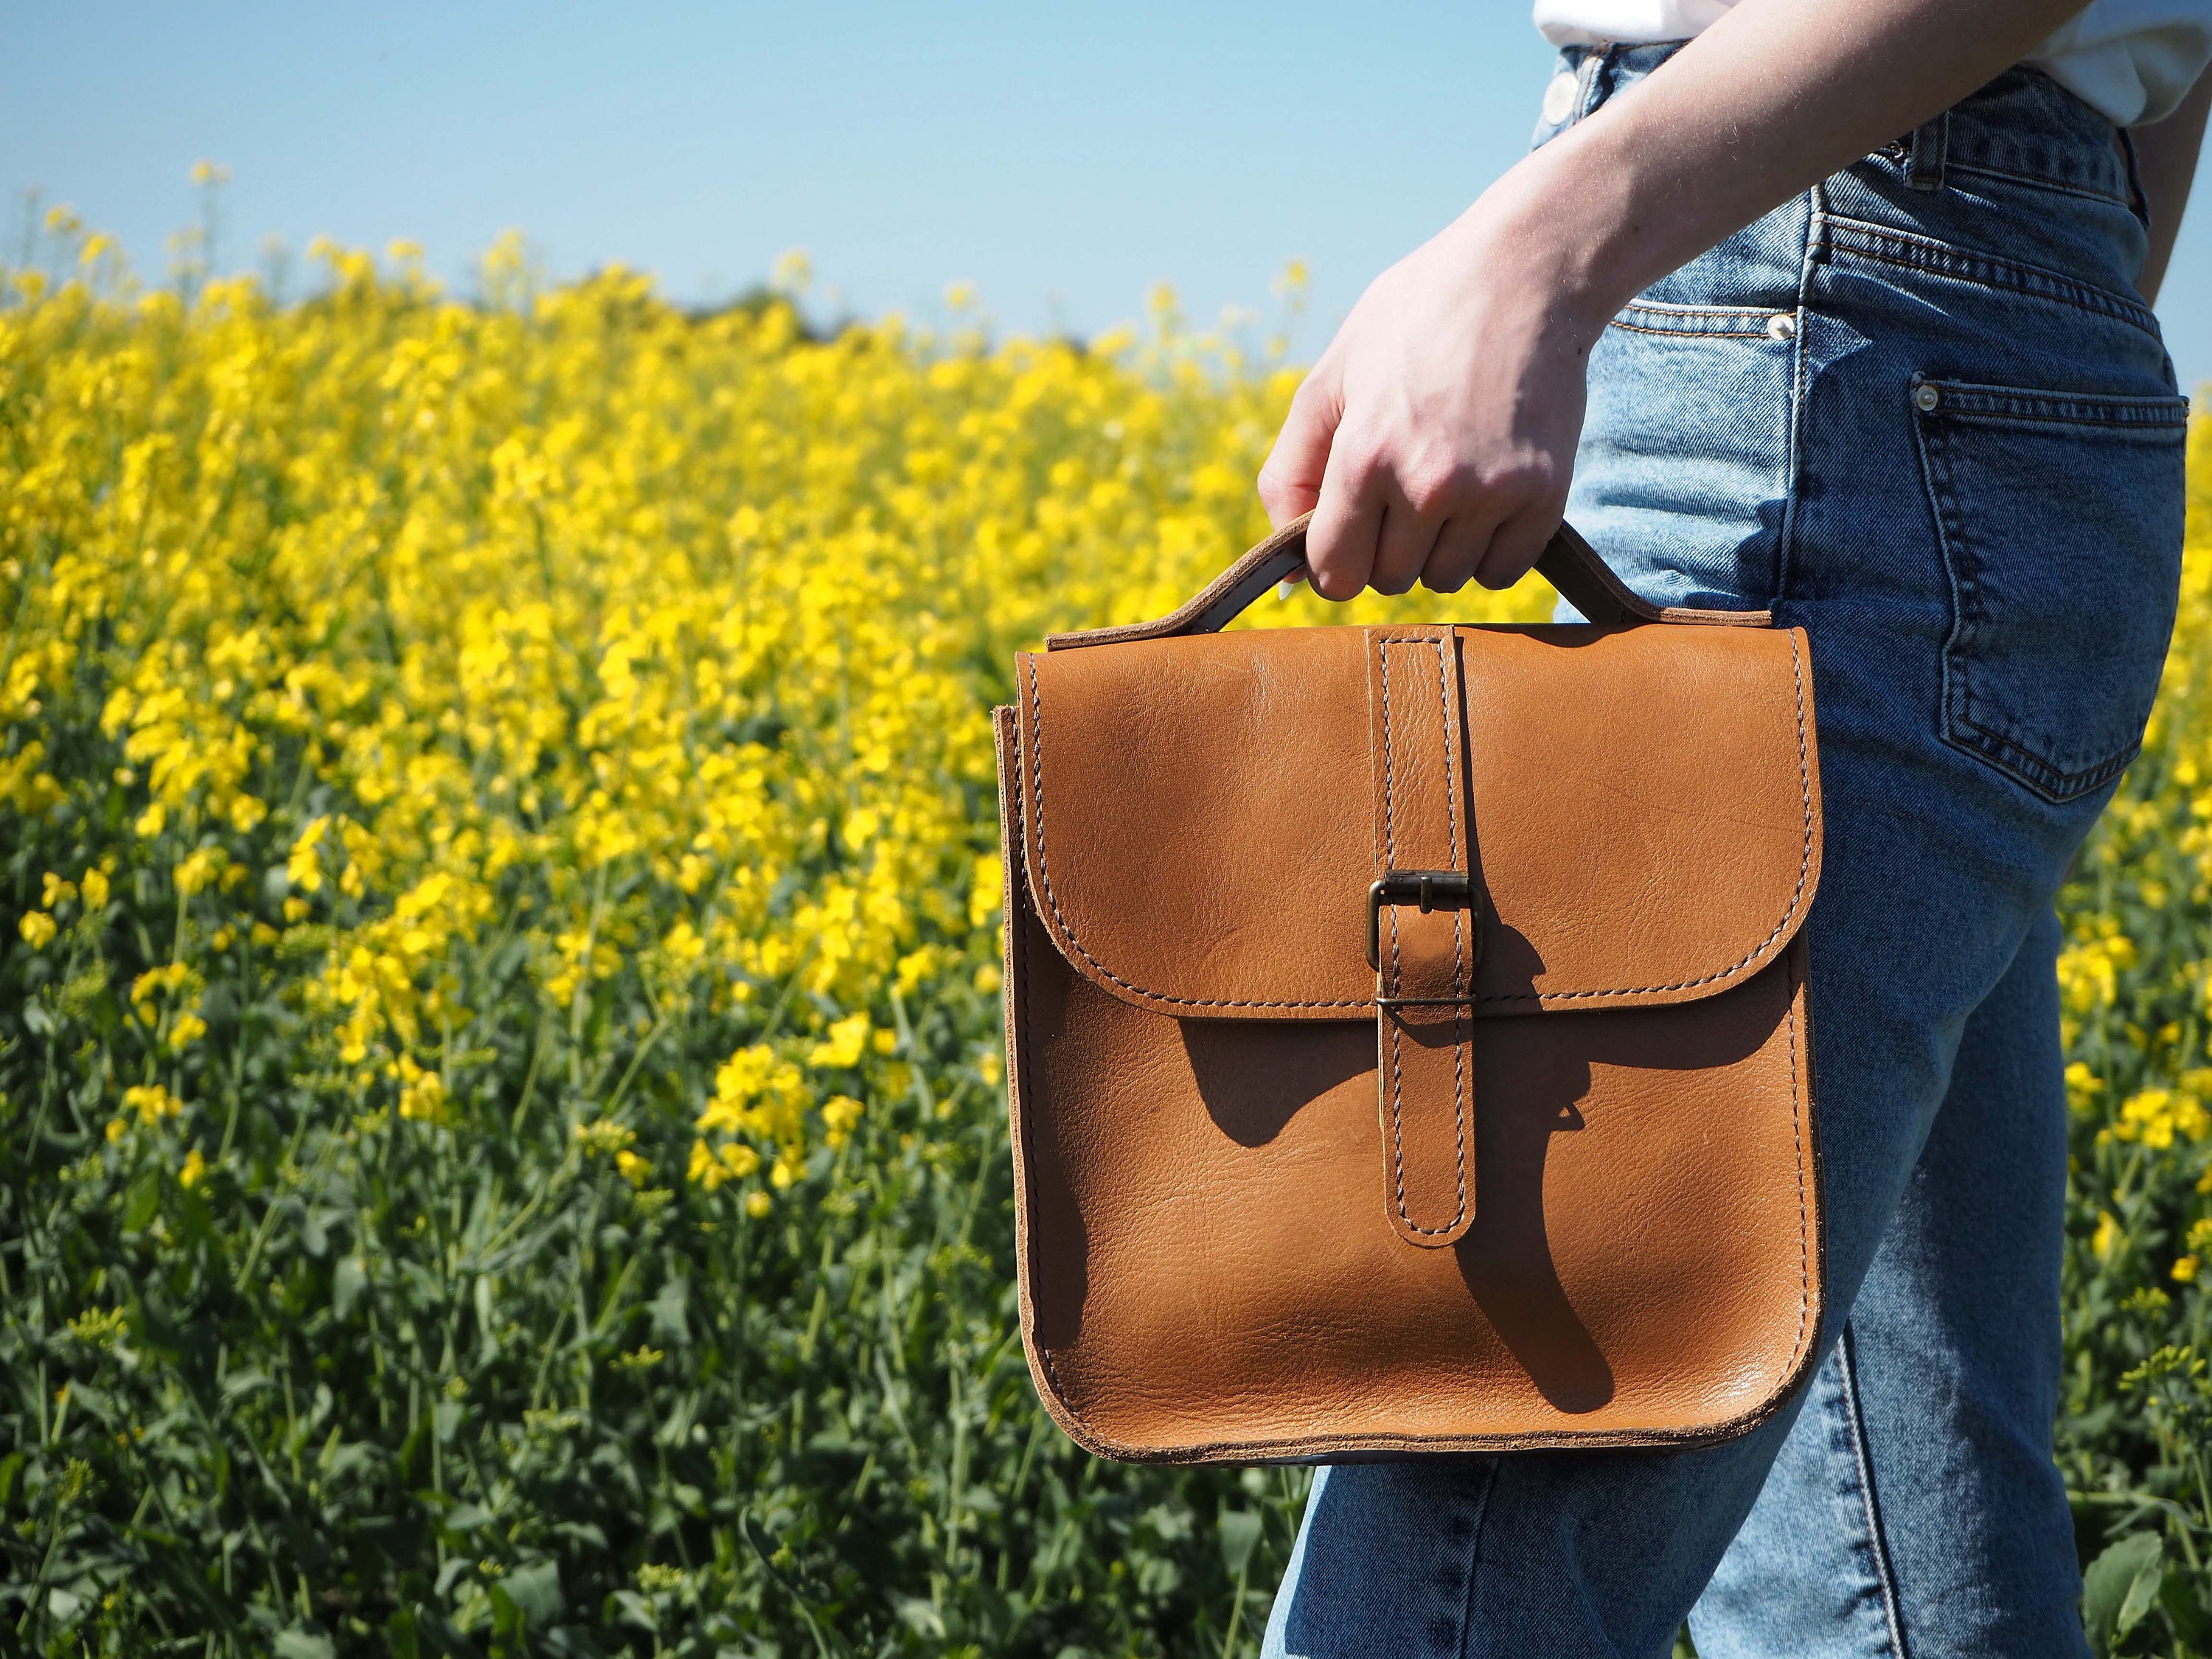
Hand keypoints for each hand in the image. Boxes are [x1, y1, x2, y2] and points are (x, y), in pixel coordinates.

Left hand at [1257, 171, 1610, 600]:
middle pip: (1390, 580)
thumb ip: (1291, 471)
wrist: (1523, 272)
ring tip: (1449, 477)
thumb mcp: (1331, 378)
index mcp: (1364, 456)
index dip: (1334, 559)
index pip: (1334, 575)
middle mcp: (1428, 484)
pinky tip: (1486, 492)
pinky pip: (1501, 572)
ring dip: (1439, 548)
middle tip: (1405, 481)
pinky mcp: (1544, 495)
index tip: (1348, 530)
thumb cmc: (1415, 319)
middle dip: (1386, 546)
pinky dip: (1488, 549)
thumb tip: (1284, 571)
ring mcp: (1491, 494)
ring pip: (1445, 579)